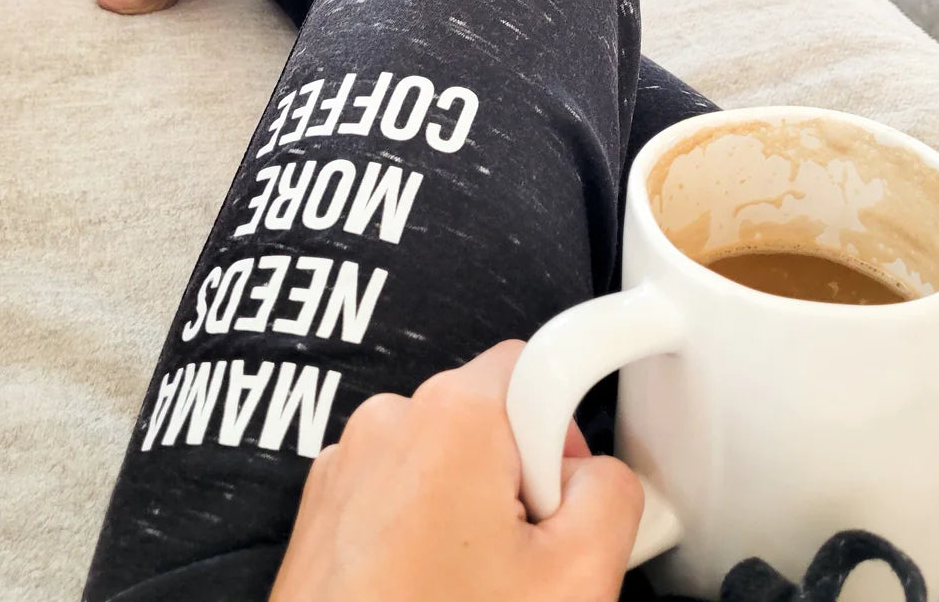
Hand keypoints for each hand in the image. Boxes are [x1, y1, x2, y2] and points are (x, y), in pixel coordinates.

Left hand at [269, 339, 643, 601]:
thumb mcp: (575, 580)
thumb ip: (612, 498)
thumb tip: (605, 479)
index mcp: (453, 416)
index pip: (540, 359)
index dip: (578, 415)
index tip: (589, 447)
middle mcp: (391, 421)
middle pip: (496, 418)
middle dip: (528, 478)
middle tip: (533, 559)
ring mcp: (349, 466)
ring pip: (448, 460)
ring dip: (474, 510)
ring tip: (475, 588)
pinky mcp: (326, 510)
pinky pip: (401, 492)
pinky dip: (425, 529)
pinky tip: (435, 590)